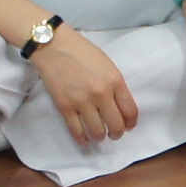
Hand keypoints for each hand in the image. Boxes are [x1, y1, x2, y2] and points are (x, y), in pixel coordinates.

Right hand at [29, 28, 139, 148]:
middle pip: (116, 126)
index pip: (130, 112)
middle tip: (114, 133)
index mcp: (115, 81)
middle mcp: (101, 94)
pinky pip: (77, 130)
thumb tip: (119, 106)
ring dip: (101, 136)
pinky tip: (85, 140)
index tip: (128, 126)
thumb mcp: (107, 65)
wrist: (54, 45)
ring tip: (99, 134)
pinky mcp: (65, 107)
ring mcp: (82, 102)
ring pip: (98, 132)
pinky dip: (82, 139)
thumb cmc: (82, 51)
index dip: (131, 123)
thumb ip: (115, 85)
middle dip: (117, 133)